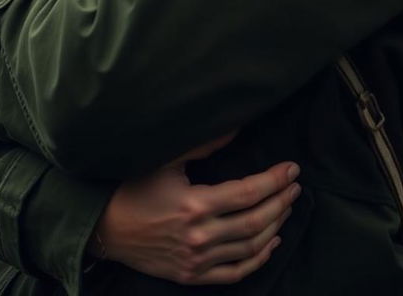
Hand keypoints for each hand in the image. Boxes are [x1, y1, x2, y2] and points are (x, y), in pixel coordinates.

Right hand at [91, 159, 300, 284]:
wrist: (107, 229)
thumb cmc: (135, 189)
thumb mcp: (165, 160)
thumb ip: (202, 144)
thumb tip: (235, 126)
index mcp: (194, 204)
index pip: (247, 192)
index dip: (274, 180)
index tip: (291, 169)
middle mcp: (199, 236)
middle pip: (255, 221)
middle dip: (281, 201)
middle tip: (296, 186)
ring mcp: (197, 260)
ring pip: (249, 247)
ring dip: (274, 226)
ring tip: (287, 207)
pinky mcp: (192, 275)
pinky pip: (234, 273)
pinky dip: (257, 259)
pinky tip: (271, 242)